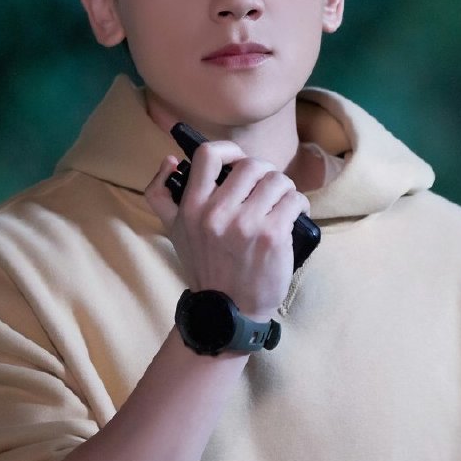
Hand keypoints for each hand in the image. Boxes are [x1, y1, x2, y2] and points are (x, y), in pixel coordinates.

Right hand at [143, 140, 309, 320]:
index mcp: (192, 207)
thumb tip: (169, 160)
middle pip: (251, 165)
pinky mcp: (272, 236)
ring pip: (277, 180)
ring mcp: (246, 224)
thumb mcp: (174, 232)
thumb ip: (161, 195)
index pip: (209, 155)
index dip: (229, 150)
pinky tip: (294, 216)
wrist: (229, 310)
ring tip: (282, 204)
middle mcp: (217, 213)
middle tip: (266, 190)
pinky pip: (294, 200)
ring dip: (284, 189)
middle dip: (265, 173)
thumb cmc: (206, 267)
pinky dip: (298, 205)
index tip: (238, 162)